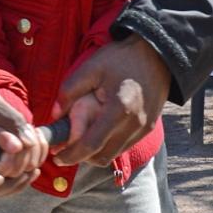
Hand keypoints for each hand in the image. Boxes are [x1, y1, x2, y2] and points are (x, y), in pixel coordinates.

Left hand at [53, 35, 170, 167]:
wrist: (158, 54)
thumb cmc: (122, 58)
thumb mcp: (91, 67)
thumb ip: (69, 91)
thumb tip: (54, 115)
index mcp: (118, 110)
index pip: (91, 145)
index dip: (71, 155)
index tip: (57, 157)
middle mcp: (133, 125)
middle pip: (102, 156)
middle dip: (82, 158)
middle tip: (67, 149)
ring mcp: (143, 128)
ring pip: (114, 154)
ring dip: (96, 153)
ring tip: (82, 139)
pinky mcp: (149, 127)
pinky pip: (125, 145)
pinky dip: (110, 145)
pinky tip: (101, 131)